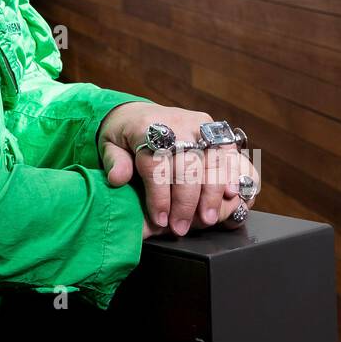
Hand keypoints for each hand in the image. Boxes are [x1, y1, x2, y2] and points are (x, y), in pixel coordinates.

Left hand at [99, 102, 258, 237]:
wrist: (138, 113)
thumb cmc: (124, 135)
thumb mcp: (109, 145)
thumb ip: (115, 161)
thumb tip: (117, 179)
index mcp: (146, 127)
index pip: (156, 164)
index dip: (159, 196)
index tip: (160, 220)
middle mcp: (176, 123)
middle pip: (187, 165)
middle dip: (185, 202)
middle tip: (181, 228)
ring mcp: (197, 124)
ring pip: (212, 160)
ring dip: (211, 193)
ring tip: (206, 219)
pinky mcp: (213, 128)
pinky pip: (228, 151)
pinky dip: (232, 173)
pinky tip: (230, 194)